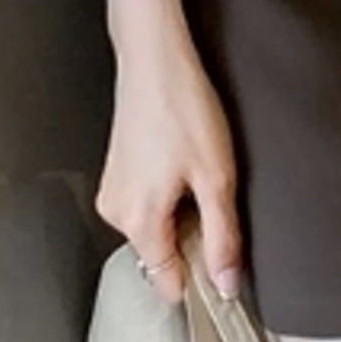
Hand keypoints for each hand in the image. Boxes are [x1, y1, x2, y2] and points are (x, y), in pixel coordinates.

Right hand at [95, 34, 242, 307]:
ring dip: (179, 211)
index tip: (220, 256)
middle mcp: (117, 212)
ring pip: (155, 225)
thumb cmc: (181, 106)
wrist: (155, 58)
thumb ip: (222, 237)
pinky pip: (145, 201)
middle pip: (161, 252)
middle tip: (209, 192)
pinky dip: (166, 192)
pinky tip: (179, 159)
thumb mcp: (216, 176)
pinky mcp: (116, 171)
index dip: (200, 275)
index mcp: (139, 220)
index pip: (168, 282)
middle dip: (190, 235)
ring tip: (193, 168)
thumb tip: (226, 283)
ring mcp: (113, 190)